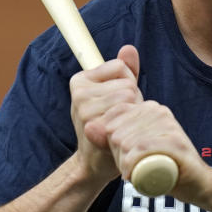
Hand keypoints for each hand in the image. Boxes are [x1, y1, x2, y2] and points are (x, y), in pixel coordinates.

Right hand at [69, 45, 142, 181]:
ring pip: (129, 98)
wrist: (96, 163)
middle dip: (133, 101)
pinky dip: (129, 125)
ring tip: (120, 126)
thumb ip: (125, 70)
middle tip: (120, 118)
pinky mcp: (92, 126)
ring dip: (132, 114)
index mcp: (80, 80)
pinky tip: (118, 136)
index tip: (117, 101)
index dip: (128, 84)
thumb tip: (129, 48)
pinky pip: (126, 115)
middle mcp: (78, 92)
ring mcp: (83, 110)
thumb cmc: (111, 123)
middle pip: (127, 84)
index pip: (120, 67)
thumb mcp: (116, 93)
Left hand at [103, 97, 211, 201]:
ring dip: (124, 162)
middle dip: (116, 154)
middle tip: (127, 168)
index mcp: (149, 107)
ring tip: (133, 172)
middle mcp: (158, 111)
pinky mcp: (174, 142)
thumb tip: (88, 127)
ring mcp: (168, 125)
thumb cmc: (162, 165)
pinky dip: (131, 165)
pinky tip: (132, 174)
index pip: (113, 115)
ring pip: (127, 142)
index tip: (121, 156)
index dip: (110, 140)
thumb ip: (115, 135)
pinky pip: (140, 149)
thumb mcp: (135, 146)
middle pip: (117, 131)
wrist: (196, 183)